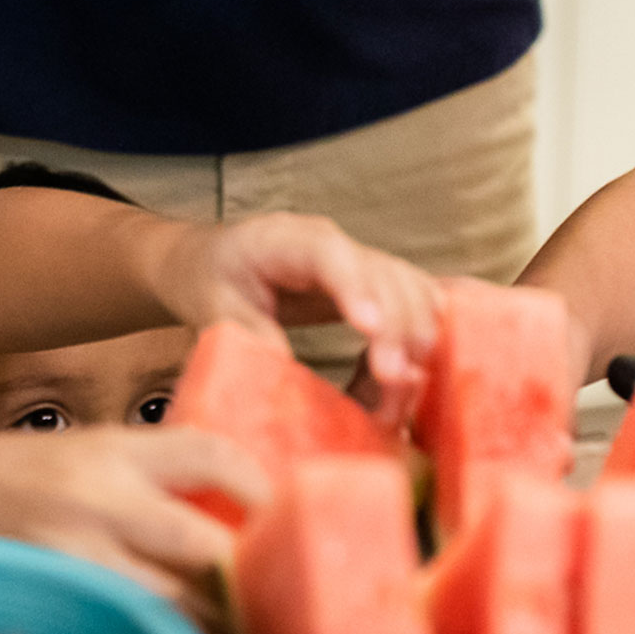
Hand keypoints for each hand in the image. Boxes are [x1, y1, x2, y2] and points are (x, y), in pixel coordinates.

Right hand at [0, 426, 266, 623]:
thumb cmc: (16, 475)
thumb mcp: (88, 451)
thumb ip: (154, 475)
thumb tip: (241, 513)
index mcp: (116, 450)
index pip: (214, 454)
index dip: (262, 488)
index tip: (284, 519)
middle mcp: (100, 497)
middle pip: (209, 548)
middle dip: (249, 583)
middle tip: (274, 603)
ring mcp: (74, 554)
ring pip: (175, 608)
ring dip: (214, 632)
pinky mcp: (52, 598)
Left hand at [152, 214, 442, 423]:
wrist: (215, 260)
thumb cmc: (212, 279)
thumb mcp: (214, 307)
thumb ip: (248, 333)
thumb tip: (285, 369)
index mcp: (285, 240)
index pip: (330, 255)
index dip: (357, 288)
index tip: (371, 328)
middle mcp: (334, 244)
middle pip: (384, 274)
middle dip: (397, 328)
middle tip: (395, 382)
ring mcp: (360, 261)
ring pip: (411, 287)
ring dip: (417, 340)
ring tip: (400, 393)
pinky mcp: (376, 284)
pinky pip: (416, 302)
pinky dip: (422, 339)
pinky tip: (412, 378)